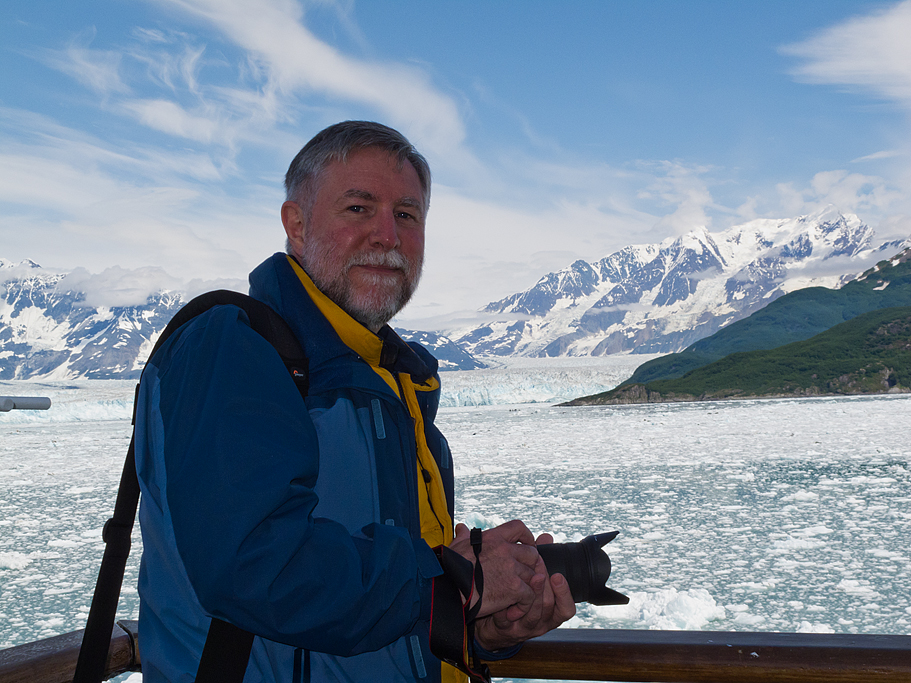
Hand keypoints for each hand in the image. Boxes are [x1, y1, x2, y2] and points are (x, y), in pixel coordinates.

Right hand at [448, 520, 542, 618]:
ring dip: (527, 587)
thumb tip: (462, 528)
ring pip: (533, 576)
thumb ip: (464, 536)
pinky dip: (524, 605)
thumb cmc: (449, 569)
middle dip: (531, 565)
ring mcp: (512, 569)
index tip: (527, 543)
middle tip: (523, 576)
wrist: (449, 590)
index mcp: (493, 538)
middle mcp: (505, 550)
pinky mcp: (514, 588)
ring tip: (516, 598)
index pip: (518, 527)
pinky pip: (530, 595)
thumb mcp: (457, 546)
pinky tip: (513, 610)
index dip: (527, 535)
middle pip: (532, 553)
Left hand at [473, 533, 575, 650]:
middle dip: (543, 587)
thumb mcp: (530, 579)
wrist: (492, 622)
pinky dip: (505, 607)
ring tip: (523, 580)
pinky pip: (508, 622)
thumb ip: (539, 560)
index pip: (566, 609)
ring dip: (529, 596)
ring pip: (533, 616)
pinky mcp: (507, 631)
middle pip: (549, 607)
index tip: (557, 575)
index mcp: (551, 612)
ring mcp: (524, 628)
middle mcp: (541, 623)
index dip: (564, 593)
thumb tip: (547, 536)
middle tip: (536, 569)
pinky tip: (501, 594)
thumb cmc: (517, 596)